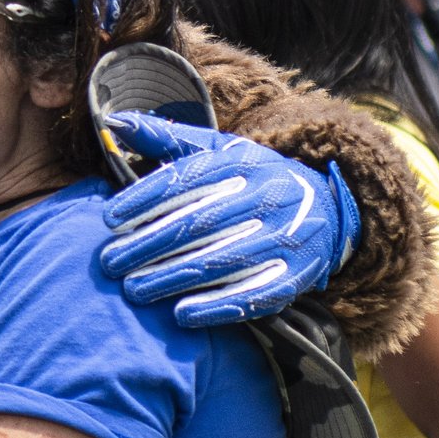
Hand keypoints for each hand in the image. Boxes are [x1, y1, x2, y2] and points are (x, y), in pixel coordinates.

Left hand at [97, 112, 361, 327]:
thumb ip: (167, 139)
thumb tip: (116, 122)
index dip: (145, 199)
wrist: (329, 207)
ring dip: (173, 277)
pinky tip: (182, 315)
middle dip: (149, 244)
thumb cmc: (254, 178)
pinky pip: (256, 294)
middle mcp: (269, 197)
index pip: (188, 180)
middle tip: (109, 262)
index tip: (108, 219)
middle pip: (200, 223)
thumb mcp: (219, 150)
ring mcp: (288, 237)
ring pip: (223, 260)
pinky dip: (218, 307)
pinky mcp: (299, 274)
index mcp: (245, 164)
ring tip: (133, 290)